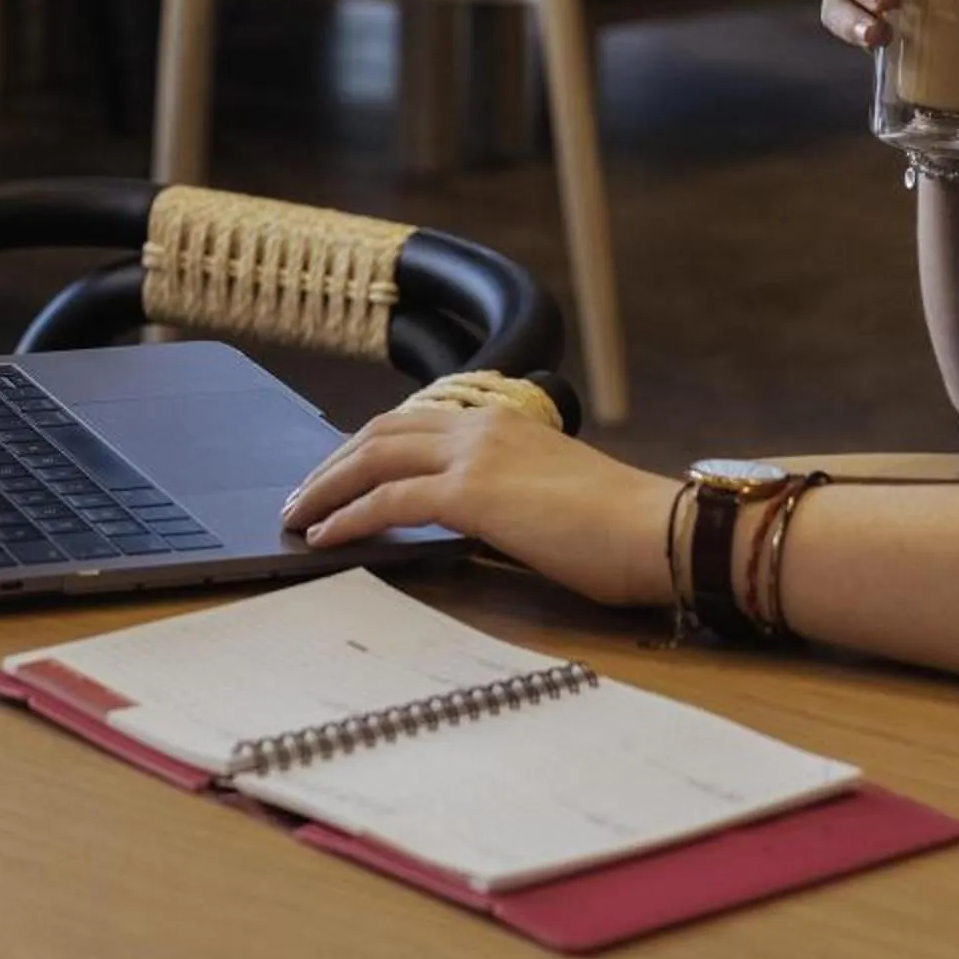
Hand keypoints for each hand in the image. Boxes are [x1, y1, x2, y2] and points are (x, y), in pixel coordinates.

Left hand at [282, 407, 681, 608]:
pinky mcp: (473, 493)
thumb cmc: (622, 530)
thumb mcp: (553, 498)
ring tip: (298, 514)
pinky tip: (326, 536)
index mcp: (505, 422)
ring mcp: (476, 454)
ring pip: (374, 456)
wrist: (660, 530)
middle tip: (300, 495)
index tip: (338, 472)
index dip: (367, 446)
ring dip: (327, 485)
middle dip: (332, 462)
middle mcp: (483, 425)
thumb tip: (472, 523)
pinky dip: (350, 516)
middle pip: (381, 431)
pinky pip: (390, 500)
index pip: (415, 422)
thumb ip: (507, 496)